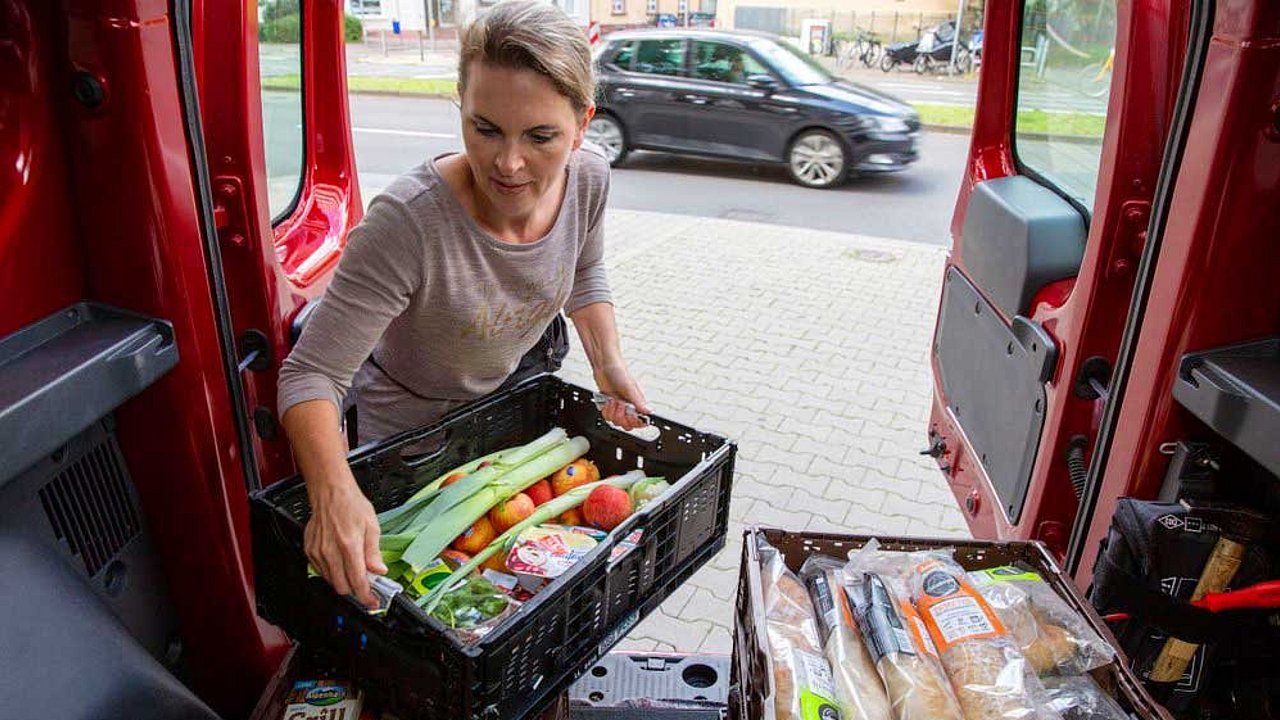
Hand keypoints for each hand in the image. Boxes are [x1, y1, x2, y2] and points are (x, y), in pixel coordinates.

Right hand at [304, 475, 386, 609]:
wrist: (330, 492)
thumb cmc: (351, 505)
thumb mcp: (372, 526)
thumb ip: (374, 552)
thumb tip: (379, 571)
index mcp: (349, 545)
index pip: (358, 581)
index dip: (366, 596)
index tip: (372, 601)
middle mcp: (331, 551)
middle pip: (342, 587)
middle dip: (355, 590)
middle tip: (366, 585)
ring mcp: (318, 552)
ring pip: (331, 581)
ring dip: (343, 582)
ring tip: (354, 571)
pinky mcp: (309, 551)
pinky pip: (321, 572)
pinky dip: (332, 573)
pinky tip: (340, 562)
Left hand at [593, 361, 650, 430]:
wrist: (603, 365)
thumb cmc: (619, 371)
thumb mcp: (630, 387)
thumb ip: (639, 402)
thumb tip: (649, 411)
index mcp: (637, 402)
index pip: (641, 420)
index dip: (635, 422)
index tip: (630, 416)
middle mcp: (629, 405)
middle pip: (627, 424)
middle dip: (621, 417)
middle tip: (620, 405)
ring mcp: (618, 406)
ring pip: (615, 421)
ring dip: (611, 411)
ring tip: (612, 399)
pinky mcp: (609, 405)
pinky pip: (607, 416)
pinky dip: (605, 409)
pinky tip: (607, 400)